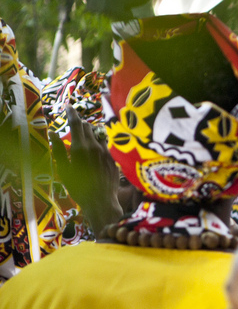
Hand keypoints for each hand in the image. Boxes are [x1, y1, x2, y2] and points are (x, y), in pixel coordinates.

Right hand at [48, 105, 121, 231]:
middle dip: (80, 123)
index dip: (72, 113)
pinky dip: (97, 144)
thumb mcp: (63, 170)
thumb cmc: (78, 188)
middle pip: (87, 127)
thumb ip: (58, 150)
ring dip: (90, 132)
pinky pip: (105, 146)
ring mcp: (106, 152)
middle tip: (74, 122)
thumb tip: (52, 133)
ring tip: (84, 136)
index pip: (76, 123)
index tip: (68, 106)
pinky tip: (94, 151)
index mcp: (80, 148)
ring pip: (97, 135)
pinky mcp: (114, 159)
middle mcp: (95, 146)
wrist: (101, 201)